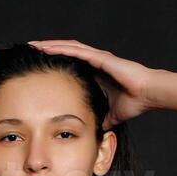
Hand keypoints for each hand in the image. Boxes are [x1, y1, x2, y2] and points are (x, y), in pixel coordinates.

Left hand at [27, 39, 151, 128]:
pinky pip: (76, 51)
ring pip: (67, 48)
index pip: (69, 67)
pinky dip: (60, 48)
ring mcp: (96, 58)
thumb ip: (100, 118)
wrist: (147, 95)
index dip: (54, 66)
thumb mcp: (110, 115)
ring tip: (33, 45)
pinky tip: (47, 47)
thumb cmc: (133, 103)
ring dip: (49, 46)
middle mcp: (94, 63)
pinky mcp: (100, 57)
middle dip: (47, 52)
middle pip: (65, 53)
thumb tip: (92, 130)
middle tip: (29, 52)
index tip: (38, 69)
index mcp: (95, 74)